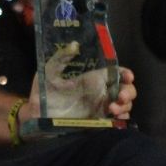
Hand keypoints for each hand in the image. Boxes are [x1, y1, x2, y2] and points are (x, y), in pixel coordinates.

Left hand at [15, 64, 134, 123]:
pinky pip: (117, 120)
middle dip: (128, 92)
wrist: (37, 115)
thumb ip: (61, 57)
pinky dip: (121, 119)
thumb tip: (74, 44)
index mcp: (93, 77)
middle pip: (125, 89)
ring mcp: (100, 107)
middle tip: (120, 97)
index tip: (128, 76)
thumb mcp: (49, 70)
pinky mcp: (98, 121)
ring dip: (125, 106)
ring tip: (112, 108)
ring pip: (124, 105)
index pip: (116, 72)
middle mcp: (100, 91)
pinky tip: (115, 118)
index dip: (126, 73)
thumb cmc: (44, 90)